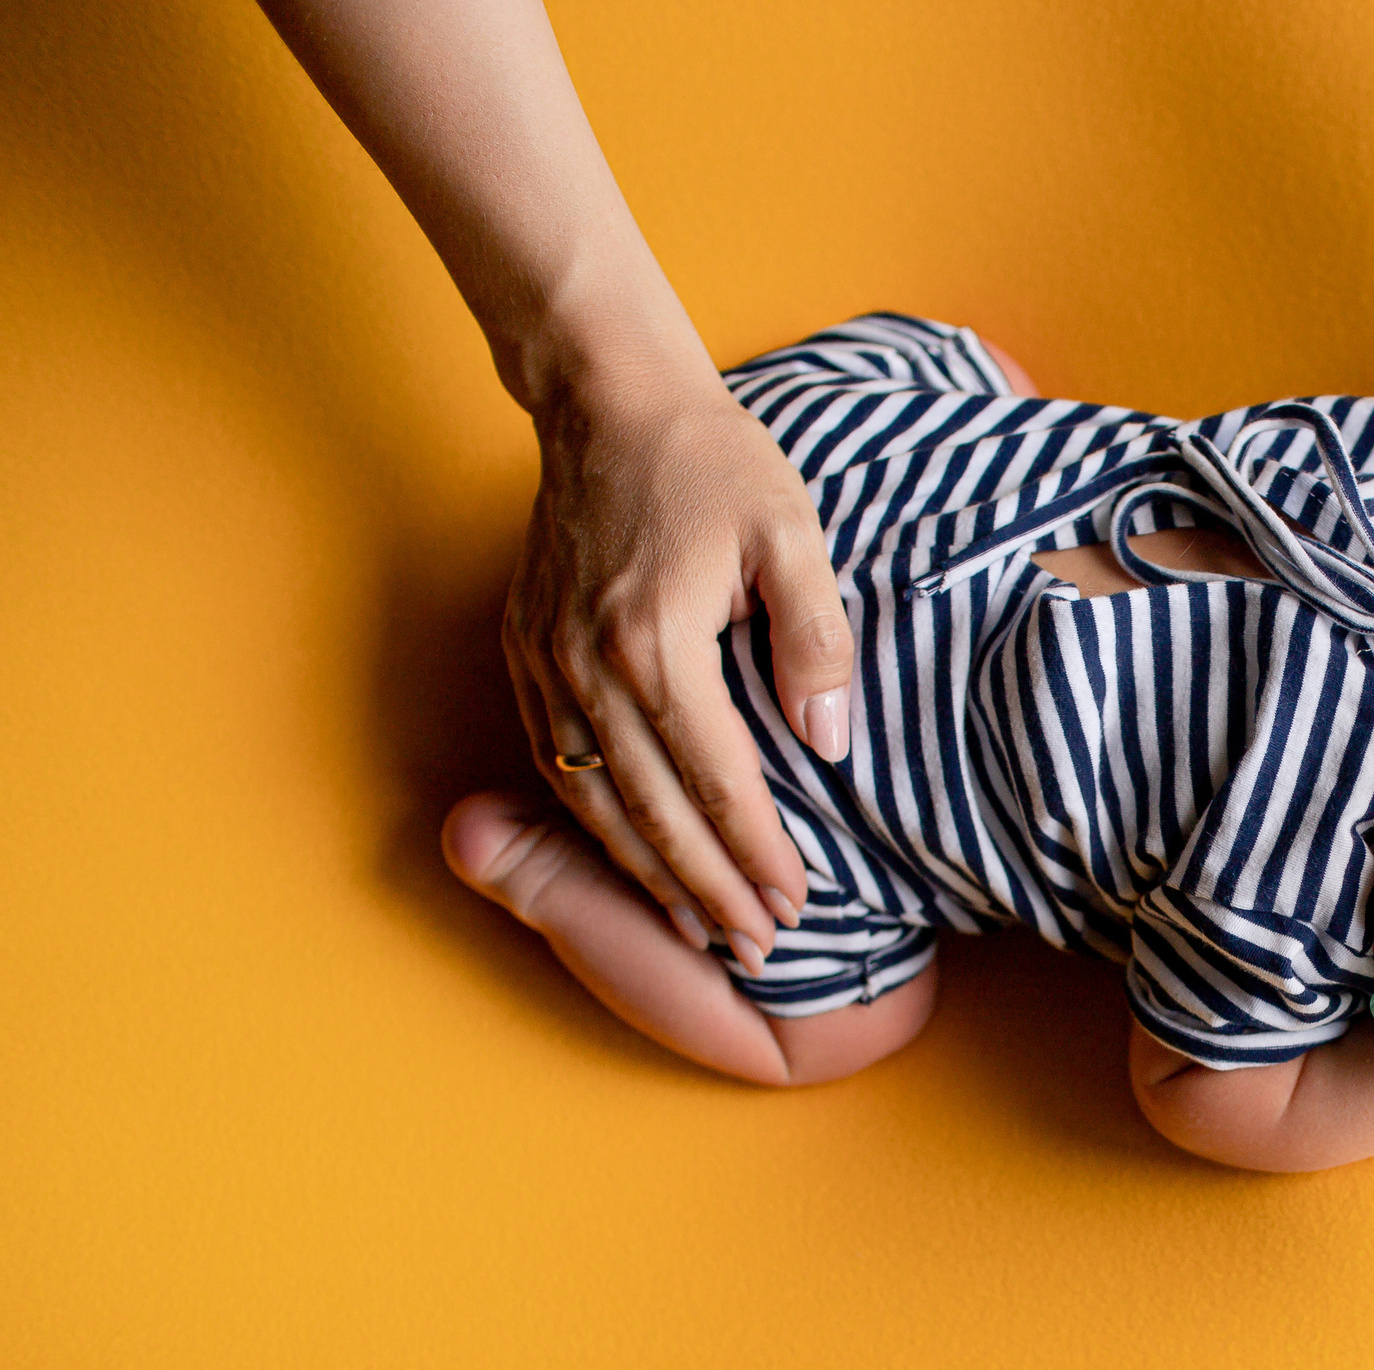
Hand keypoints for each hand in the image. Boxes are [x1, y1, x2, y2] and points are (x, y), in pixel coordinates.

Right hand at [502, 357, 852, 962]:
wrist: (608, 399)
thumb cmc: (713, 461)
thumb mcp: (792, 533)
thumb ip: (814, 639)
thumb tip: (828, 739)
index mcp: (658, 645)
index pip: (720, 783)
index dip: (759, 854)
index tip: (798, 905)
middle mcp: (589, 669)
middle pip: (654, 814)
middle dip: (709, 891)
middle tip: (757, 947)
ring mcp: (546, 664)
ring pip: (595, 803)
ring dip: (648, 875)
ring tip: (700, 927)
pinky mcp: (525, 651)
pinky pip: (556, 762)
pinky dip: (596, 823)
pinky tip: (634, 857)